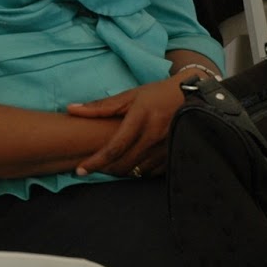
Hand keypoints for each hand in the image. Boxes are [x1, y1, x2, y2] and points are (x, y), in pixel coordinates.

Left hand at [68, 76, 186, 177]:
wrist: (195, 96)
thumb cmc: (157, 94)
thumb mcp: (129, 96)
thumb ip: (100, 106)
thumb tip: (71, 109)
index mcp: (140, 119)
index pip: (114, 147)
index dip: (96, 161)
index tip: (80, 170)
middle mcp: (155, 136)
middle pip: (125, 163)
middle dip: (106, 169)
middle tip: (92, 168)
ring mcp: (168, 148)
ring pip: (139, 170)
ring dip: (122, 171)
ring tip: (109, 166)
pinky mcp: (176, 155)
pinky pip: (153, 172)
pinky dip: (139, 171)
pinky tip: (131, 164)